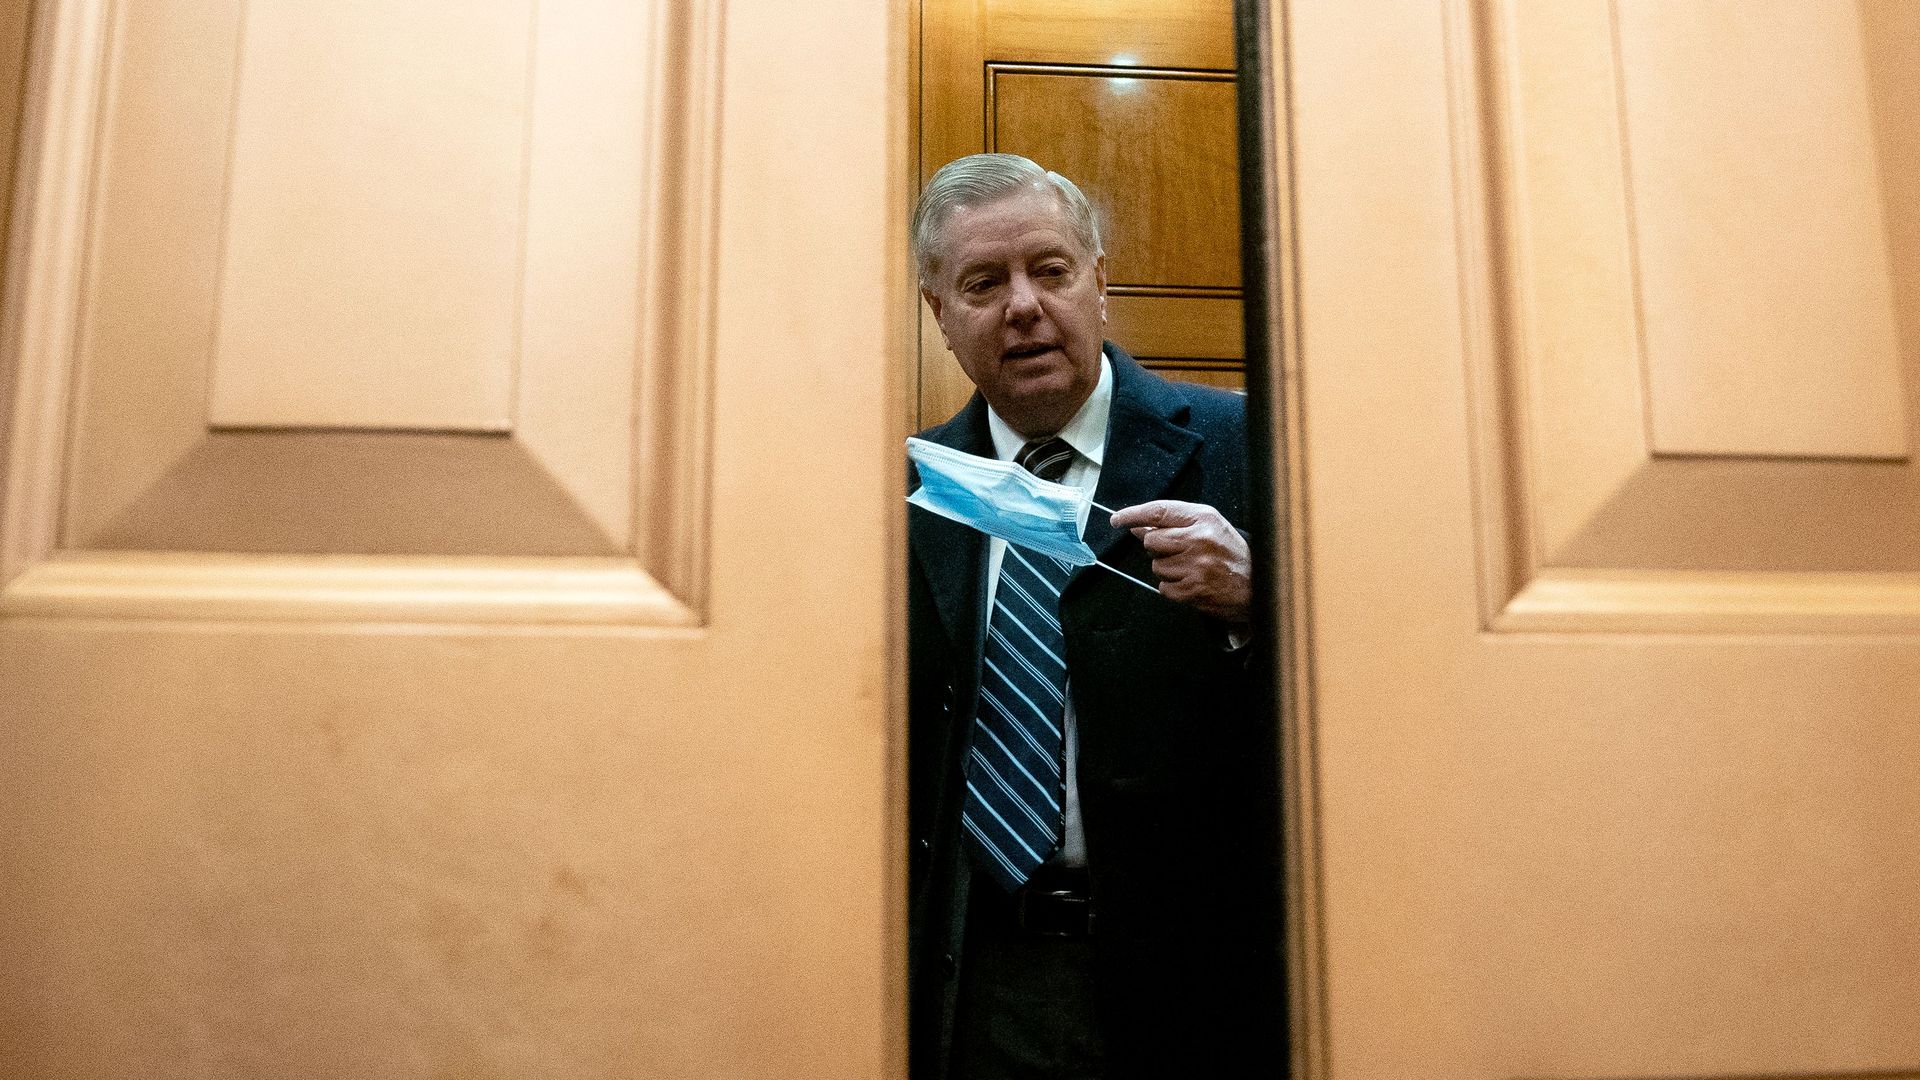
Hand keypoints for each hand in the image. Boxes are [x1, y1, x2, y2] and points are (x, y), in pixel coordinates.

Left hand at [1108, 500, 1250, 623]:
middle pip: (1151, 541)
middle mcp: (1199, 539)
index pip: (1159, 511)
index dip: (1133, 514)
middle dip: (1158, 549)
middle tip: (1180, 553)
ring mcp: (1196, 566)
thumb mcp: (1209, 527)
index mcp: (1204, 519)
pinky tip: (1192, 584)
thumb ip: (1175, 523)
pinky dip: (1173, 589)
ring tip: (1192, 570)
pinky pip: (1164, 588)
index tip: (1117, 519)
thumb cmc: (1231, 555)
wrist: (1258, 585)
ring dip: (1168, 571)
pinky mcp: (1193, 589)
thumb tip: (1138, 525)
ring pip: (1157, 566)